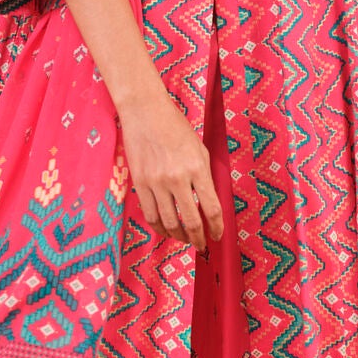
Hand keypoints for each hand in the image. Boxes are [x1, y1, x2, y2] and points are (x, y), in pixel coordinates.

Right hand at [119, 90, 224, 253]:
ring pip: (169, 223)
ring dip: (179, 237)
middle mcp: (177, 178)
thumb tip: (210, 205)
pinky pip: (150, 215)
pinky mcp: (140, 183)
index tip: (217, 236)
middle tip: (201, 245)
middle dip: (198, 239)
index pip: (212, 208)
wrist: (145, 112)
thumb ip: (206, 177)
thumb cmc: (176, 128)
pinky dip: (159, 228)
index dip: (217, 228)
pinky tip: (166, 230)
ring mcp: (156, 182)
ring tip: (184, 239)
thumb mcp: (200, 149)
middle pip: (191, 221)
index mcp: (197, 168)